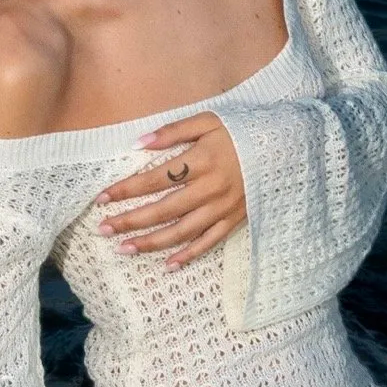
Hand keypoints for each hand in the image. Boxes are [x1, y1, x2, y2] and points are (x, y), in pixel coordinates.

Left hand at [97, 113, 247, 267]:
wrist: (284, 148)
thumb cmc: (241, 132)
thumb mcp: (208, 121)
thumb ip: (173, 131)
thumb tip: (138, 143)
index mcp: (201, 161)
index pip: (155, 179)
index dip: (127, 189)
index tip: (102, 198)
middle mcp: (210, 189)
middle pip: (163, 210)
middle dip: (130, 220)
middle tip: (103, 229)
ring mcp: (223, 208)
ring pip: (182, 231)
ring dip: (151, 243)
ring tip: (125, 249)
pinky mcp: (234, 220)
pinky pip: (209, 243)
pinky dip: (189, 256)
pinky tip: (168, 265)